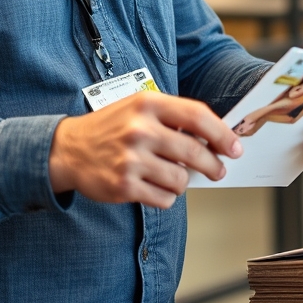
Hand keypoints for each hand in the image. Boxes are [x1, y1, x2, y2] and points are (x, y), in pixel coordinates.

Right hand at [50, 92, 241, 208]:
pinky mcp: (124, 185)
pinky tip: (153, 185)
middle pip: (195, 151)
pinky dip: (165, 196)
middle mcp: (139, 129)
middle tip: (218, 170)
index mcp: (147, 104)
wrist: (67, 149)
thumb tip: (216, 137)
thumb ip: (173, 117)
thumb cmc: (110, 127)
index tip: (235, 146)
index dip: (222, 133)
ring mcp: (130, 159)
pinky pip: (164, 198)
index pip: (197, 116)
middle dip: (213, 165)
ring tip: (170, 175)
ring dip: (182, 182)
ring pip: (181, 179)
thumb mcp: (138, 108)